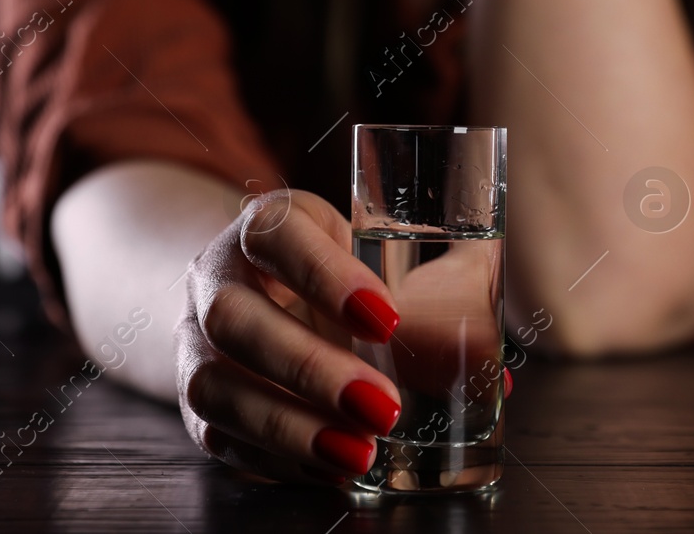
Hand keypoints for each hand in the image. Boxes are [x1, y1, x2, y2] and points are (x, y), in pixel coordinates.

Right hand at [175, 190, 404, 482]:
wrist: (248, 290)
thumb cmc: (327, 272)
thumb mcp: (370, 255)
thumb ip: (433, 298)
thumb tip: (497, 374)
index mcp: (264, 227)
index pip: (276, 235)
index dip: (325, 275)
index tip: (387, 318)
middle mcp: (215, 278)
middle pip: (235, 318)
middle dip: (310, 368)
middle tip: (383, 405)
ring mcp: (195, 342)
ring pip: (214, 385)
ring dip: (290, 426)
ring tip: (360, 453)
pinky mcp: (195, 402)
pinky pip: (219, 436)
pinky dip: (277, 458)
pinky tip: (330, 467)